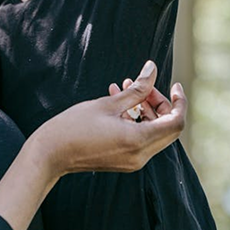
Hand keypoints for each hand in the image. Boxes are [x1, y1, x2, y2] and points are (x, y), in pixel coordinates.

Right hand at [35, 61, 185, 176]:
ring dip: (146, 108)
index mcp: (138, 141)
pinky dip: (136, 119)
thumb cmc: (75, 126)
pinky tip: (119, 100)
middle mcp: (140, 156)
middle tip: (144, 85)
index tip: (174, 84)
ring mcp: (132, 161)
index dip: (179, 102)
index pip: (176, 123)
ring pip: (153, 131)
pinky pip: (139, 138)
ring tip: (127, 86)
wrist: (49, 154)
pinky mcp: (123, 160)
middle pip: (167, 128)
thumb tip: (153, 69)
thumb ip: (137, 88)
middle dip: (161, 103)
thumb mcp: (109, 103)